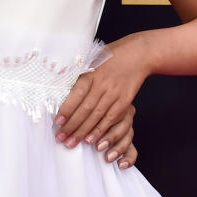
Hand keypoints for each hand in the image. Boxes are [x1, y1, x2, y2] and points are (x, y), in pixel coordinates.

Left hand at [53, 40, 148, 167]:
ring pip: (97, 116)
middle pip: (85, 109)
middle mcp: (102, 84)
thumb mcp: (93, 58)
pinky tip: (92, 139)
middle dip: (72, 126)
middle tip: (61, 137)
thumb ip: (80, 72)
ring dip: (84, 132)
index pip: (76, 94)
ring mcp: (114, 93)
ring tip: (72, 142)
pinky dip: (101, 130)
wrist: (139, 54)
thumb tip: (61, 81)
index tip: (57, 121)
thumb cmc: (113, 55)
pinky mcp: (125, 100)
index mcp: (91, 73)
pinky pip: (112, 118)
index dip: (66, 109)